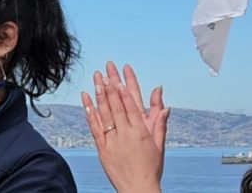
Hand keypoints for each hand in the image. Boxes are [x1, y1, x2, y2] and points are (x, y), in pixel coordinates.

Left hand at [81, 62, 168, 192]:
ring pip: (105, 113)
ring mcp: (113, 140)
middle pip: (117, 105)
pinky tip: (86, 98)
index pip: (132, 105)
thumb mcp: (159, 144)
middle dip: (111, 86)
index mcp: (141, 131)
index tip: (119, 77)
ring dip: (100, 94)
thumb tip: (165, 105)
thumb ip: (160, 122)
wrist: (138, 189)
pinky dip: (90, 111)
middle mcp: (126, 133)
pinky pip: (95, 127)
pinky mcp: (103, 148)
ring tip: (96, 79)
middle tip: (106, 70)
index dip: (125, 90)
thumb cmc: (151, 167)